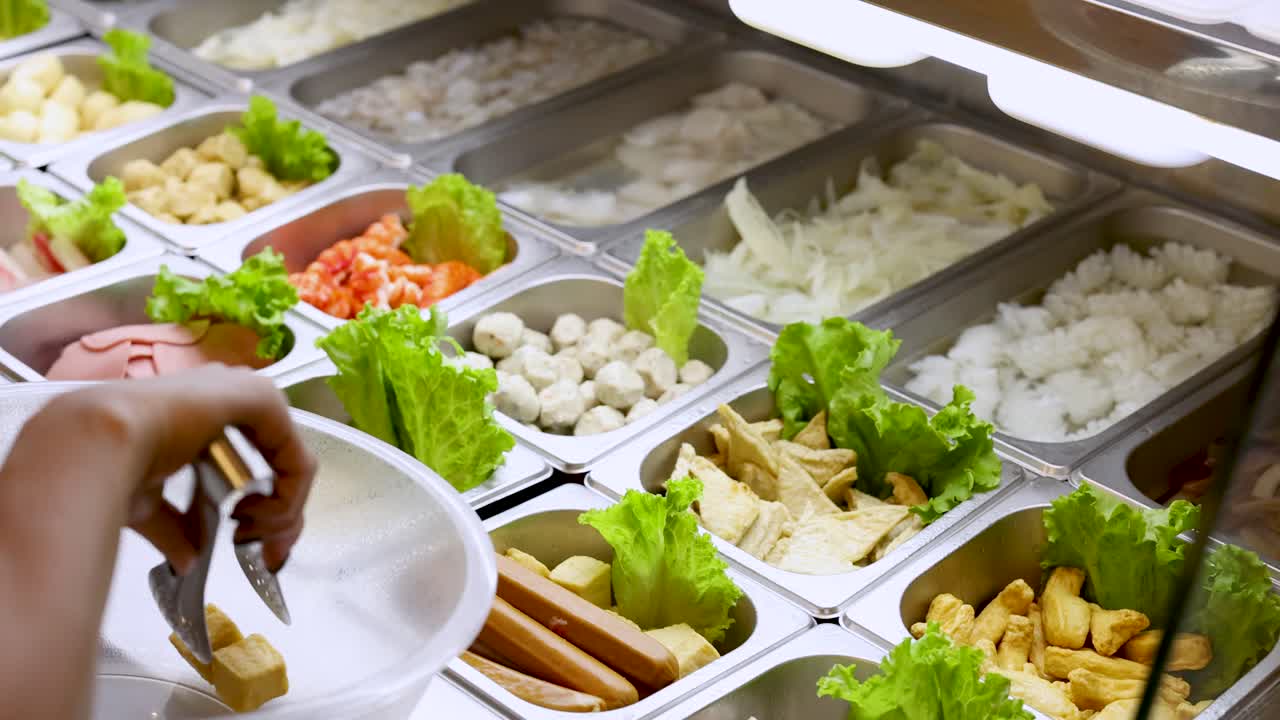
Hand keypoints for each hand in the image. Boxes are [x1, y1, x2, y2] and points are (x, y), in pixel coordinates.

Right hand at [42, 365, 316, 572]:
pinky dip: (287, 501)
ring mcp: (249, 394)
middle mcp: (230, 396)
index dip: (266, 514)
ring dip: (281, 513)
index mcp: (203, 412)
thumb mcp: (147, 504)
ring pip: (293, 467)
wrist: (93, 443)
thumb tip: (187, 559)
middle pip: (282, 465)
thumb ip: (176, 528)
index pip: (257, 464)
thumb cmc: (105, 465)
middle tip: (265, 553)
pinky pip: (298, 462)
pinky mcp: (263, 401)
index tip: (253, 550)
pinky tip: (255, 519)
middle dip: (281, 518)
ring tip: (246, 535)